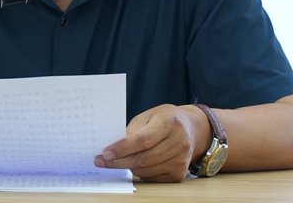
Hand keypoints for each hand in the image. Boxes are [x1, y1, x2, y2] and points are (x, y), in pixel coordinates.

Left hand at [94, 104, 208, 181]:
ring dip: (127, 167)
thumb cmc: (165, 120)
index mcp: (170, 123)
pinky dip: (139, 172)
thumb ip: (133, 131)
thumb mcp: (148, 116)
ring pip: (146, 170)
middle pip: (143, 158)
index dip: (122, 148)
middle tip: (101, 162)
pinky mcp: (179, 173)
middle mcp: (179, 143)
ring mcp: (181, 160)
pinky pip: (152, 177)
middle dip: (119, 161)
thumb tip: (114, 148)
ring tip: (115, 161)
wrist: (191, 129)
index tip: (105, 153)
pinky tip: (133, 164)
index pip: (143, 140)